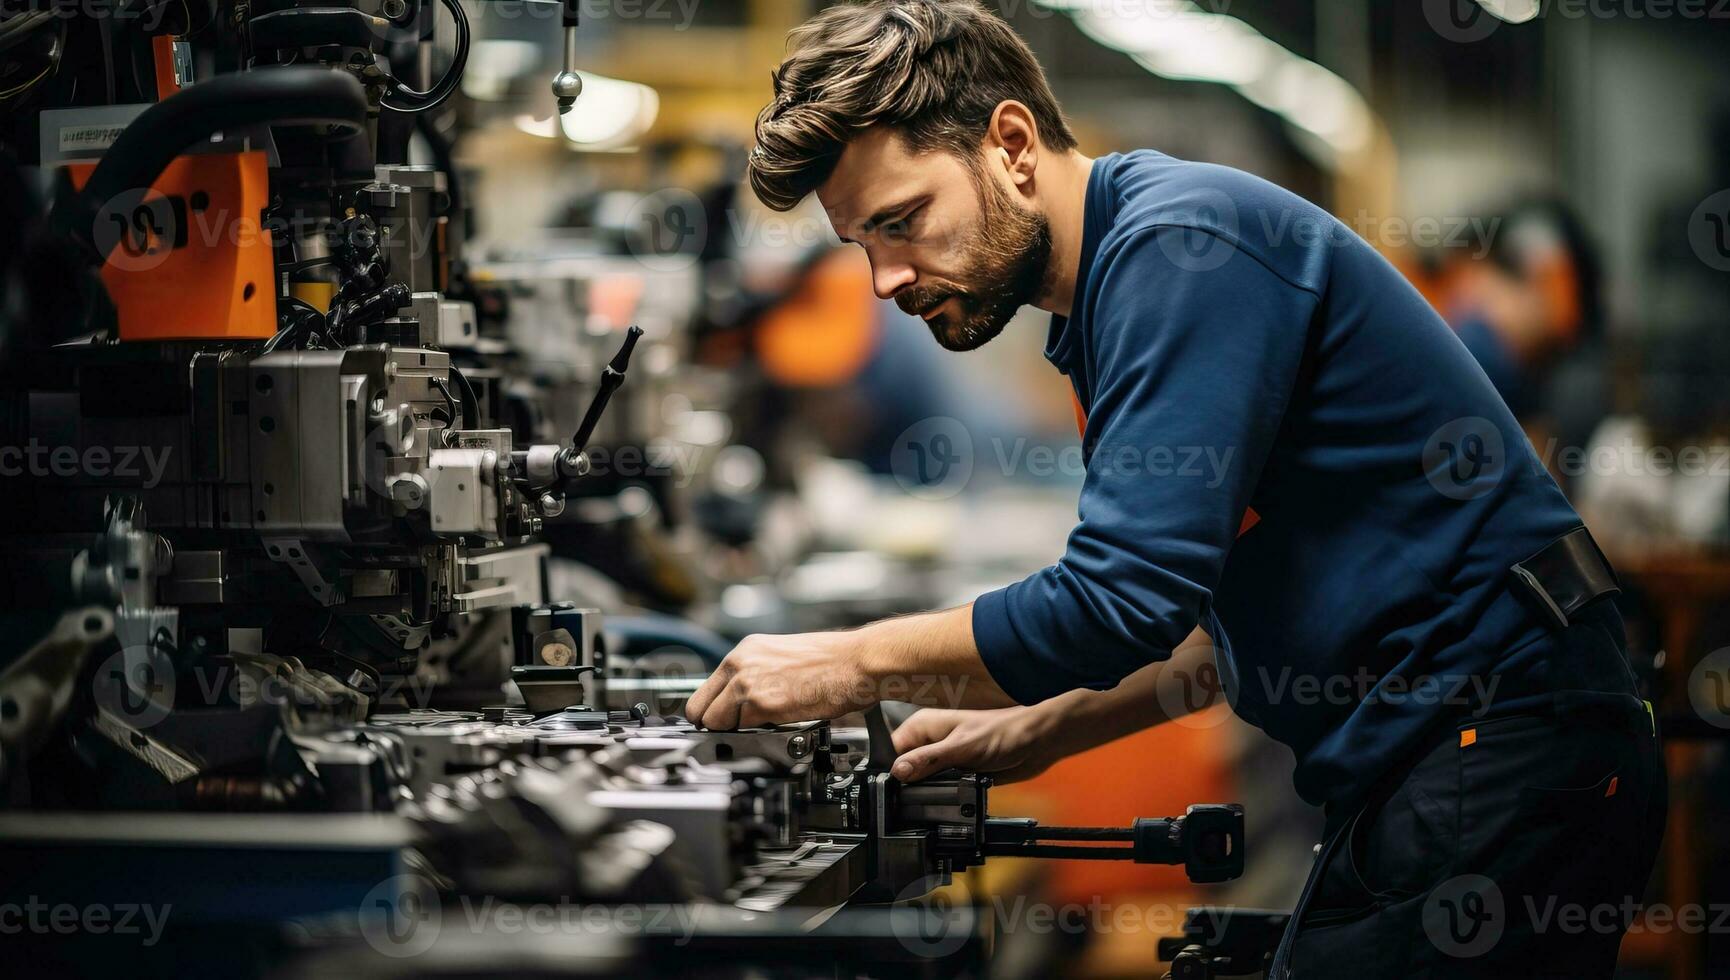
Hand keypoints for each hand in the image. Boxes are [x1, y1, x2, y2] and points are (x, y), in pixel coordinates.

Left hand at [684, 631, 876, 729]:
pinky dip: (756, 735)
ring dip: (738, 731)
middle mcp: (740, 664)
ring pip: (717, 725)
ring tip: (768, 724)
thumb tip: (741, 700)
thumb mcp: (782, 657)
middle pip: (700, 711)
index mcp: (744, 651)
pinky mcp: (762, 704)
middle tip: (738, 731)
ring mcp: (748, 684)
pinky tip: (779, 724)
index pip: (703, 691)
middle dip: (716, 726)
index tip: (720, 723)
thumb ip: (755, 675)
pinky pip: (741, 732)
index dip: (711, 712)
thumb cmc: (832, 661)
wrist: (858, 661)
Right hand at [889, 706, 1058, 783]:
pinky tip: (953, 795)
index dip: (890, 771)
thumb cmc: (1002, 732)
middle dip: (909, 783)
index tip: (893, 788)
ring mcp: (942, 757)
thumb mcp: (960, 748)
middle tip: (926, 790)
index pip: (891, 751)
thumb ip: (927, 760)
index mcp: (922, 725)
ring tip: (944, 790)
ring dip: (928, 790)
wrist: (1035, 743)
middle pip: (903, 768)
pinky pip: (938, 788)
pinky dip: (943, 794)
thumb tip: (897, 771)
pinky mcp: (955, 771)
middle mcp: (929, 740)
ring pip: (919, 781)